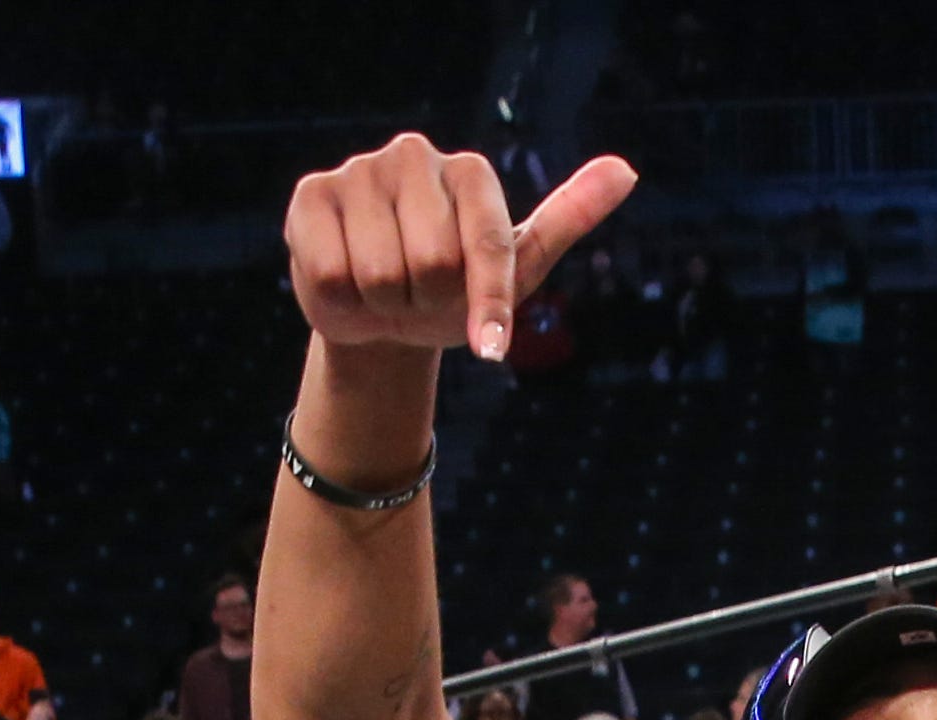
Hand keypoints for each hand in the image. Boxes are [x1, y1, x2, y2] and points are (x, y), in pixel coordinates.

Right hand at [283, 132, 637, 363]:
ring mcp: (357, 171)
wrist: (382, 315)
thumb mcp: (519, 264)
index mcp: (470, 172)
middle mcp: (413, 156)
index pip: (488, 246)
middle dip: (429, 301)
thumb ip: (569, 216)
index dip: (487, 306)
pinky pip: (332, 273)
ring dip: (384, 303)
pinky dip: (342, 300)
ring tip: (386, 288)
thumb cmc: (456, 290)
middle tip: (422, 294)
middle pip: (431, 263)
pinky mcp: (309, 197)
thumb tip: (627, 169)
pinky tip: (346, 281)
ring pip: (378, 273)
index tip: (490, 347)